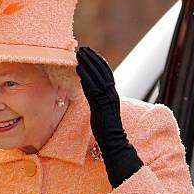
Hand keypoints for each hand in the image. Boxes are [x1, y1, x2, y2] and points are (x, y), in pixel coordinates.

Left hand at [76, 46, 142, 187]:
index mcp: (112, 96)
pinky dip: (86, 78)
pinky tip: (79, 70)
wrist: (114, 145)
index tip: (90, 54)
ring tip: (80, 54)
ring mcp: (107, 100)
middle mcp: (112, 95)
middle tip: (83, 48)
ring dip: (88, 65)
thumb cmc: (107, 134)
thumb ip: (98, 105)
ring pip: (98, 78)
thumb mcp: (102, 114)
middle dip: (93, 59)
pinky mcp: (101, 106)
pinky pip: (93, 89)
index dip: (99, 63)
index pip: (106, 75)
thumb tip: (92, 100)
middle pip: (103, 72)